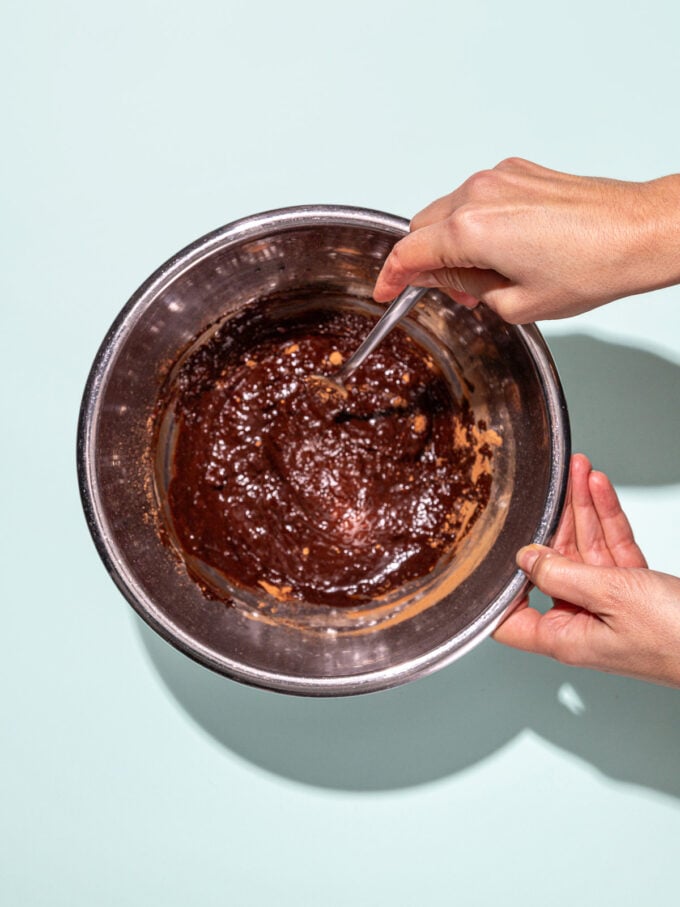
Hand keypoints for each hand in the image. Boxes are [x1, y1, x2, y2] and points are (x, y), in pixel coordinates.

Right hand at [374, 158, 679, 322]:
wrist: (638, 233)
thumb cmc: (590, 268)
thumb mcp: (515, 303)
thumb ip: (463, 289)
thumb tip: (440, 279)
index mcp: (470, 230)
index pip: (408, 253)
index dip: (390, 277)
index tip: (384, 291)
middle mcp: (477, 194)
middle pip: (422, 227)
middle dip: (425, 261)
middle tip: (452, 293)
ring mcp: (498, 176)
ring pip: (448, 211)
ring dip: (450, 242)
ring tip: (485, 275)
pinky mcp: (518, 171)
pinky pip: (476, 197)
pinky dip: (474, 223)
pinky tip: (503, 249)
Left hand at [493, 454, 679, 687]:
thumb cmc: (675, 637)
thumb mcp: (609, 597)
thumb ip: (562, 575)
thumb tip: (525, 558)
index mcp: (564, 637)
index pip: (509, 617)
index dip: (495, 587)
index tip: (491, 550)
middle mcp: (580, 622)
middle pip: (551, 566)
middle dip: (553, 522)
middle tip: (549, 489)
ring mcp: (607, 606)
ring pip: (584, 550)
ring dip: (582, 510)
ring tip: (578, 473)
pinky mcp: (633, 592)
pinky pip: (612, 550)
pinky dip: (607, 519)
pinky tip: (599, 491)